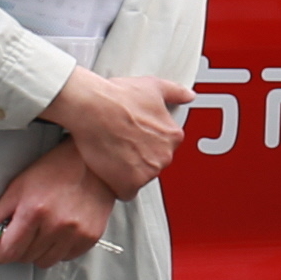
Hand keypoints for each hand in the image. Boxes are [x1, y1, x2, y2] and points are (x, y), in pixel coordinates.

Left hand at [0, 143, 121, 268]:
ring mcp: (76, 233)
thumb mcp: (18, 186)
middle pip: (24, 258)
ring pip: (44, 262)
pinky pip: (65, 257)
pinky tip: (59, 230)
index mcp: (34, 211)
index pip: (8, 252)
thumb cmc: (55, 169)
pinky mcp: (90, 238)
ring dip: (38, 251)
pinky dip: (58, 249)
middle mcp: (57, 225)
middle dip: (17, 248)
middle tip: (21, 231)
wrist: (93, 163)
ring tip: (42, 229)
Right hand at [45, 67, 190, 196]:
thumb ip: (175, 92)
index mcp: (173, 136)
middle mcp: (164, 156)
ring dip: (128, 170)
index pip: (165, 147)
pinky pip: (126, 192)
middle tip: (121, 143)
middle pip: (154, 163)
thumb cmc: (118, 97)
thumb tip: (188, 95)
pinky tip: (108, 170)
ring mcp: (147, 171)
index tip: (135, 136)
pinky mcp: (129, 183)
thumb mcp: (153, 87)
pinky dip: (117, 185)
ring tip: (112, 153)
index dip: (147, 142)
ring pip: (140, 177)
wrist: (92, 108)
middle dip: (139, 156)